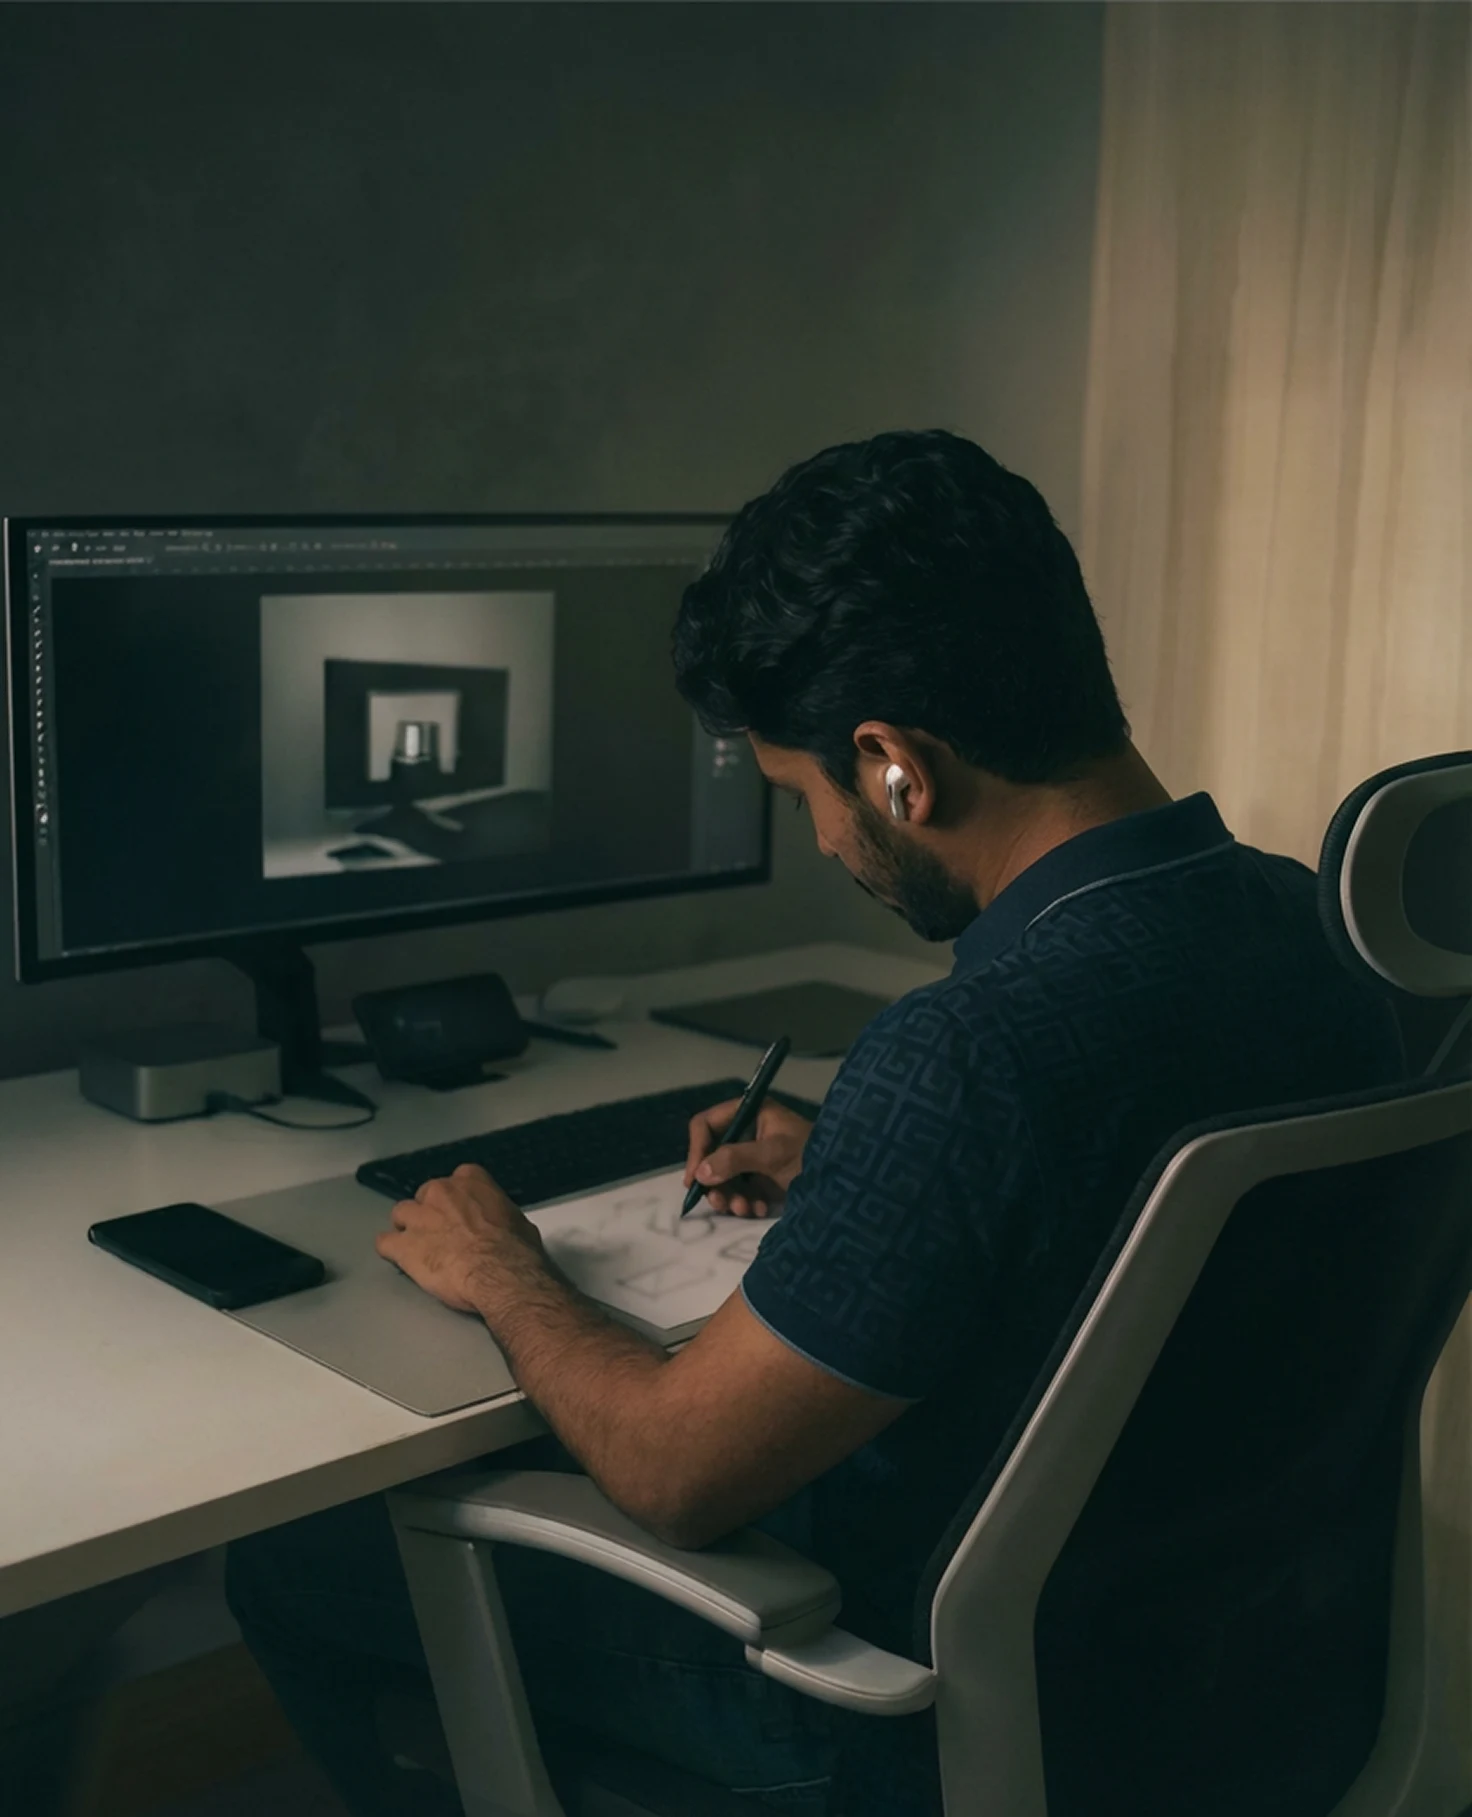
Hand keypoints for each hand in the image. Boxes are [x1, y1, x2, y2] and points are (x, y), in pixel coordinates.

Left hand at [376, 1164, 541, 1314]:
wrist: (501, 1274)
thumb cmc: (515, 1251)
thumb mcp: (518, 1221)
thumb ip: (498, 1214)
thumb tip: (500, 1225)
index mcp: (470, 1180)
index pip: (455, 1181)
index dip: (456, 1201)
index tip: (461, 1214)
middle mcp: (440, 1192)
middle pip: (424, 1196)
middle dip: (431, 1214)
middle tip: (441, 1236)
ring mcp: (419, 1217)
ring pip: (400, 1214)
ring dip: (408, 1229)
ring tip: (417, 1248)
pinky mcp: (403, 1246)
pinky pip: (384, 1243)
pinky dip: (390, 1251)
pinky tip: (398, 1260)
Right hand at [684, 1099, 812, 1217]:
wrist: (844, 1178)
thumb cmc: (809, 1155)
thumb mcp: (772, 1154)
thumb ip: (735, 1159)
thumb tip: (700, 1173)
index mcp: (749, 1112)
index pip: (706, 1125)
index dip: (696, 1150)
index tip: (695, 1179)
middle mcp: (747, 1130)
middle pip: (711, 1154)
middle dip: (716, 1182)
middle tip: (721, 1203)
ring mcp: (753, 1154)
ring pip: (722, 1176)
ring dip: (729, 1196)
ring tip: (745, 1210)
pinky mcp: (760, 1176)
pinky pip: (739, 1188)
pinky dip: (744, 1201)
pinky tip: (759, 1209)